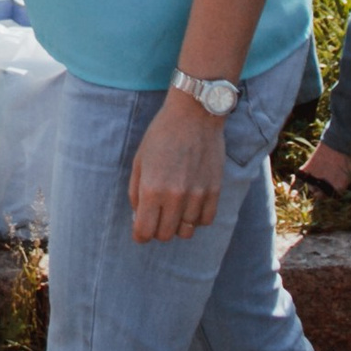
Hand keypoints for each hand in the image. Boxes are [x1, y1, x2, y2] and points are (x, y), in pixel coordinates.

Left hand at [129, 92, 226, 241]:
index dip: (140, 235)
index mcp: (152, 189)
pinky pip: (206, 221)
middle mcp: (175, 196)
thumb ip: (136, 193)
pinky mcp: (215, 191)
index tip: (140, 231)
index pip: (144, 232)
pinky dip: (197, 219)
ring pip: (187, 231)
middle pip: (165, 235)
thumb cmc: (161, 135)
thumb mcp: (139, 161)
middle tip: (156, 217)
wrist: (194, 115)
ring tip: (174, 209)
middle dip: (157, 230)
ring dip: (178, 224)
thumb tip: (138, 217)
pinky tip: (190, 205)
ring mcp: (197, 195)